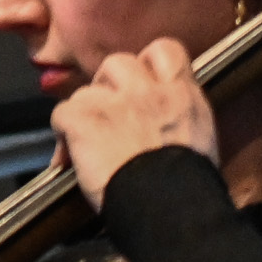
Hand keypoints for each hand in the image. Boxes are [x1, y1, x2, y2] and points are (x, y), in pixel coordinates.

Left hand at [55, 39, 218, 204]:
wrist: (168, 210)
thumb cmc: (187, 188)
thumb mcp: (200, 141)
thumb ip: (178, 114)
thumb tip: (164, 114)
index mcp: (183, 96)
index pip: (166, 50)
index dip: (150, 63)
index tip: (145, 81)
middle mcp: (148, 91)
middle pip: (118, 62)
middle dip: (111, 84)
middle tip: (113, 115)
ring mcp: (112, 101)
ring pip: (86, 91)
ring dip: (86, 112)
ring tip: (95, 144)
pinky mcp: (82, 118)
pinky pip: (61, 113)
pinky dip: (64, 132)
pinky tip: (72, 155)